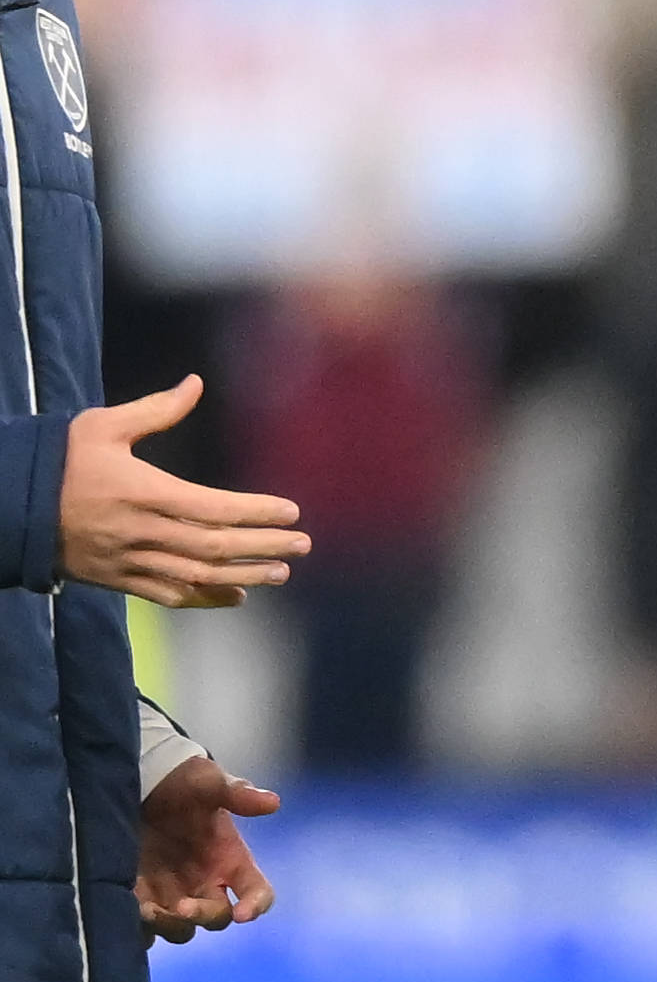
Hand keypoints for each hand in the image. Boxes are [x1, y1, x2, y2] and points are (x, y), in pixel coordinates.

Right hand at [60, 377, 307, 608]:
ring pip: (196, 575)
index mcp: (141, 492)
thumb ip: (155, 410)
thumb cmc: (59, 459)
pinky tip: (236, 596)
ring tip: (281, 573)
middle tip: (302, 545)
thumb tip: (195, 383)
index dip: (255, 512)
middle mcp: (139, 531)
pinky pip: (167, 595)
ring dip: (243, 577)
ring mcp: (127, 560)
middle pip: (213, 547)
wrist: (9, 506)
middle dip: (262, 547)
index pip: (211, 508)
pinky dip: (204, 599)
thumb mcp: (101, 425)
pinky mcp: (116, 579)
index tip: (291, 511)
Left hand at [137, 755, 276, 945]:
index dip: (256, 905)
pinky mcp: (142, 900)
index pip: (257, 891)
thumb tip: (273, 802)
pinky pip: (146, 931)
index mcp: (231, 860)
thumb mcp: (207, 782)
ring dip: (169, 925)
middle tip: (181, 907)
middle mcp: (207, 884)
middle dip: (202, 915)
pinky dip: (140, 931)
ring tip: (146, 909)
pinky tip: (127, 913)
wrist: (139, 783)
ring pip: (182, 930)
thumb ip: (236, 793)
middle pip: (217, 917)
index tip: (244, 914)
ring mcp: (174, 895)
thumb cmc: (181, 783)